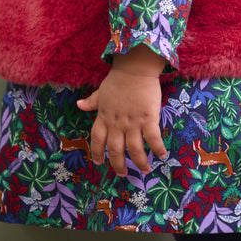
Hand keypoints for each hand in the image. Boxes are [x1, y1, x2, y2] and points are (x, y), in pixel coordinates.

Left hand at [77, 50, 167, 176]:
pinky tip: (162, 155)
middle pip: (115, 149)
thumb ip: (91, 101)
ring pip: (134, 149)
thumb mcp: (102, 91)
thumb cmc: (118, 79)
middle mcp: (117, 123)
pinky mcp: (148, 117)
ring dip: (140, 162)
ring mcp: (133, 121)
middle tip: (123, 173)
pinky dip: (157, 148)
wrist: (135, 67)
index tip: (99, 163)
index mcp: (104, 116)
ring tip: (145, 169)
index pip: (97, 139)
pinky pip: (153, 137)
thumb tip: (78, 105)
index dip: (97, 153)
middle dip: (118, 165)